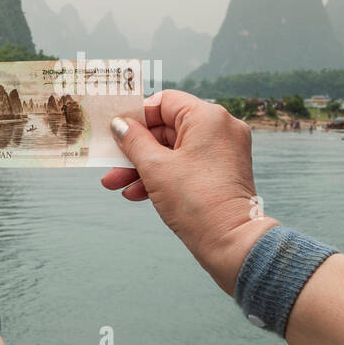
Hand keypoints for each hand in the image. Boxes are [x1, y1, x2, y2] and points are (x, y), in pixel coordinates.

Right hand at [101, 90, 276, 294]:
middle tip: (112, 164)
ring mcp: (225, 151)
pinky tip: (137, 194)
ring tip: (117, 186)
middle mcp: (221, 128)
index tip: (117, 131)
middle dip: (136, 149)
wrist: (231, 243)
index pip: (165, 102)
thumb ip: (133, 141)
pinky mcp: (223, 172)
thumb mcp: (154, 168)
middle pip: (168, 128)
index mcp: (208, 117)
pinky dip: (164, 176)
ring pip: (175, 150)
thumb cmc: (196, 202)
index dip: (138, 116)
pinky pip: (188, 165)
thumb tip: (120, 124)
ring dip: (144, 166)